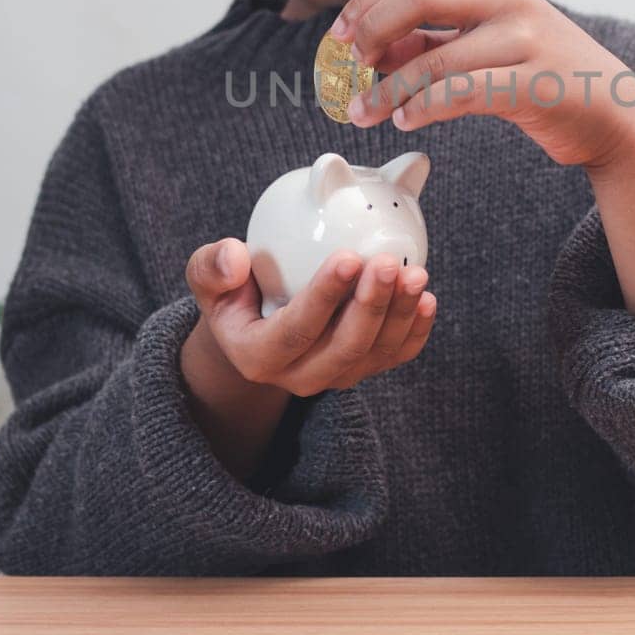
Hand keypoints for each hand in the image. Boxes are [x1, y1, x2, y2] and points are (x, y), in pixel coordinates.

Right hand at [184, 238, 435, 395]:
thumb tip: (235, 257)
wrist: (256, 326)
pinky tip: (426, 299)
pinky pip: (395, 357)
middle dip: (370, 305)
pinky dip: (415, 331)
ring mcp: (335, 376)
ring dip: (399, 314)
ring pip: (374, 353)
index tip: (348, 257)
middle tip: (387, 263)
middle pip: (343, 347)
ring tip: (416, 275)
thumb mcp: (208, 279)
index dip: (324, 297)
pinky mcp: (362, 370)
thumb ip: (211, 266)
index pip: (295, 330)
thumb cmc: (234, 293)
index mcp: (257, 356)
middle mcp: (298, 376)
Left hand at [328, 0, 634, 168]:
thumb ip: (431, 38)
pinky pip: (461, 93)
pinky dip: (423, 107)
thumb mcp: (484, 43)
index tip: (339, 37)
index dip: (366, 4)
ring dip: (387, 89)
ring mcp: (525, 38)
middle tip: (348, 66)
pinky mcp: (534, 83)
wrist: (612, 111)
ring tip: (365, 112)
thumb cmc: (540, 76)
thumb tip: (370, 47)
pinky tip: (405, 120)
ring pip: (434, 57)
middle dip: (371, 31)